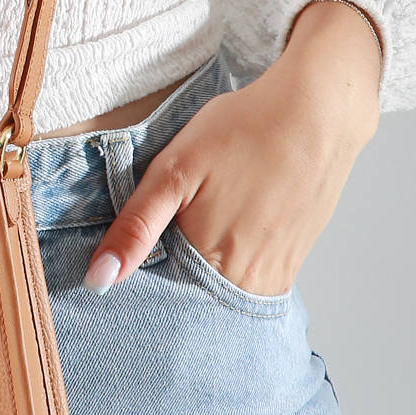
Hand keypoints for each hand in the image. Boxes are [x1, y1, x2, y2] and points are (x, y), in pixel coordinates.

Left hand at [83, 3, 381, 293]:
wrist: (318, 112)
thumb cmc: (244, 132)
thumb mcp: (174, 171)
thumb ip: (136, 227)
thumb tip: (98, 280)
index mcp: (207, 263)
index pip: (158, 300)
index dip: (140, 277)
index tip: (133, 255)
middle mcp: (245, 282)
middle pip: (192, 302)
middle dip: (170, 282)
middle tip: (173, 231)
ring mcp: (274, 275)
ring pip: (220, 294)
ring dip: (202, 276)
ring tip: (204, 223)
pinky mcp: (292, 262)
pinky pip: (250, 283)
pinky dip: (231, 268)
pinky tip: (229, 229)